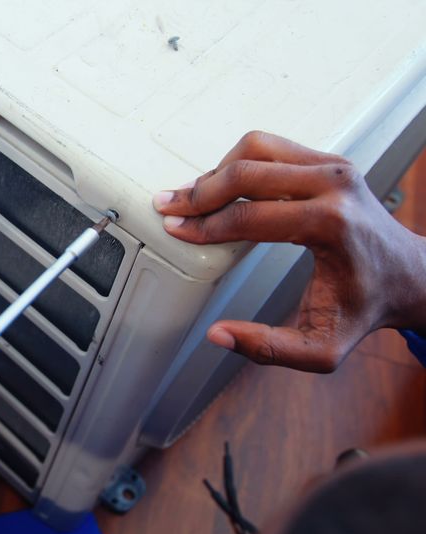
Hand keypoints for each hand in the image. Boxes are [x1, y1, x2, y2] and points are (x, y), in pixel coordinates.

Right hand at [152, 131, 425, 371]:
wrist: (407, 276)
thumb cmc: (365, 306)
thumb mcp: (321, 348)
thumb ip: (268, 348)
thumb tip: (218, 334)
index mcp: (332, 225)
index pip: (250, 217)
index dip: (205, 226)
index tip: (176, 230)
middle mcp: (335, 186)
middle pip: (247, 173)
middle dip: (200, 192)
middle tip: (169, 205)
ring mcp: (334, 166)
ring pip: (256, 149)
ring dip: (216, 170)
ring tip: (191, 195)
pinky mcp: (329, 160)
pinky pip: (271, 147)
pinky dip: (238, 162)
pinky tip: (220, 184)